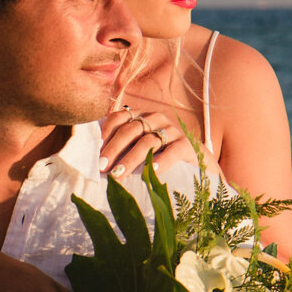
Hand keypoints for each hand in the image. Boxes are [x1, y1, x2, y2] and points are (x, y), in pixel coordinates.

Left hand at [100, 107, 218, 177]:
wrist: (198, 164)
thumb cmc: (161, 157)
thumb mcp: (140, 150)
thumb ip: (121, 149)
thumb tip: (94, 161)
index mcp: (140, 117)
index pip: (118, 118)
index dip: (104, 133)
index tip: (93, 152)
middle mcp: (156, 119)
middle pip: (130, 130)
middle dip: (113, 149)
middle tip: (101, 167)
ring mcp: (172, 130)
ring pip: (148, 141)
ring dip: (131, 159)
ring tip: (119, 175)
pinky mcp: (188, 144)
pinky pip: (173, 151)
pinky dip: (161, 161)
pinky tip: (152, 171)